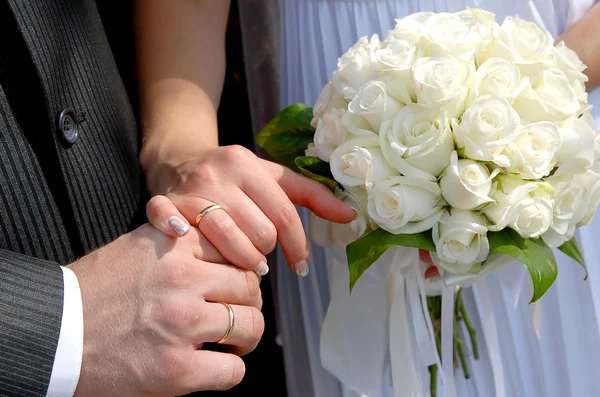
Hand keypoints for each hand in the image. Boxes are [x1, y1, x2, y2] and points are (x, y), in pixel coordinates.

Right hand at [68, 224, 263, 395]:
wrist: (56, 334)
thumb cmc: (96, 290)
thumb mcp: (140, 245)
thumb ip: (182, 237)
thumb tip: (228, 243)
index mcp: (175, 245)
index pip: (238, 250)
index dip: (242, 268)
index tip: (238, 280)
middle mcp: (182, 279)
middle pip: (249, 286)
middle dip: (249, 302)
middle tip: (238, 311)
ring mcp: (182, 324)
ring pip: (251, 325)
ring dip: (246, 336)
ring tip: (231, 340)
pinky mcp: (176, 369)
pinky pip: (233, 371)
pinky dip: (230, 369)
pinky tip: (215, 363)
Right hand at [144, 145, 356, 275]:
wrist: (177, 157)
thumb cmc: (233, 174)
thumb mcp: (271, 176)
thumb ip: (312, 193)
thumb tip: (350, 215)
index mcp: (246, 163)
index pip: (283, 213)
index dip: (297, 245)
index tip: (301, 266)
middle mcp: (218, 174)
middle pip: (258, 231)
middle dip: (265, 251)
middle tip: (261, 256)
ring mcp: (189, 189)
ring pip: (226, 237)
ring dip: (240, 258)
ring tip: (243, 263)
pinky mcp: (163, 202)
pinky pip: (168, 220)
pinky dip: (177, 230)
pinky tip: (186, 239)